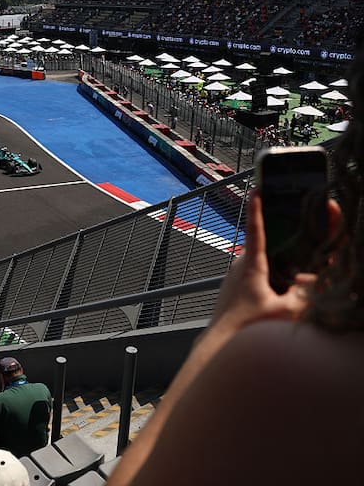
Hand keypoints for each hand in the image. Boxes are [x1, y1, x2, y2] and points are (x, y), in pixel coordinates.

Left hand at [213, 193, 310, 332]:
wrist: (220, 344)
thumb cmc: (246, 329)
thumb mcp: (283, 313)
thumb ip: (304, 296)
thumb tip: (313, 280)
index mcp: (251, 266)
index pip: (255, 230)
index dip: (257, 208)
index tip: (257, 188)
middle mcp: (241, 267)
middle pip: (268, 245)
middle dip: (287, 238)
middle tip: (305, 230)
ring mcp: (238, 277)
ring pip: (265, 261)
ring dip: (282, 260)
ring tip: (305, 264)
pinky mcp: (238, 287)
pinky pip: (260, 274)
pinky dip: (275, 275)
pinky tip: (288, 288)